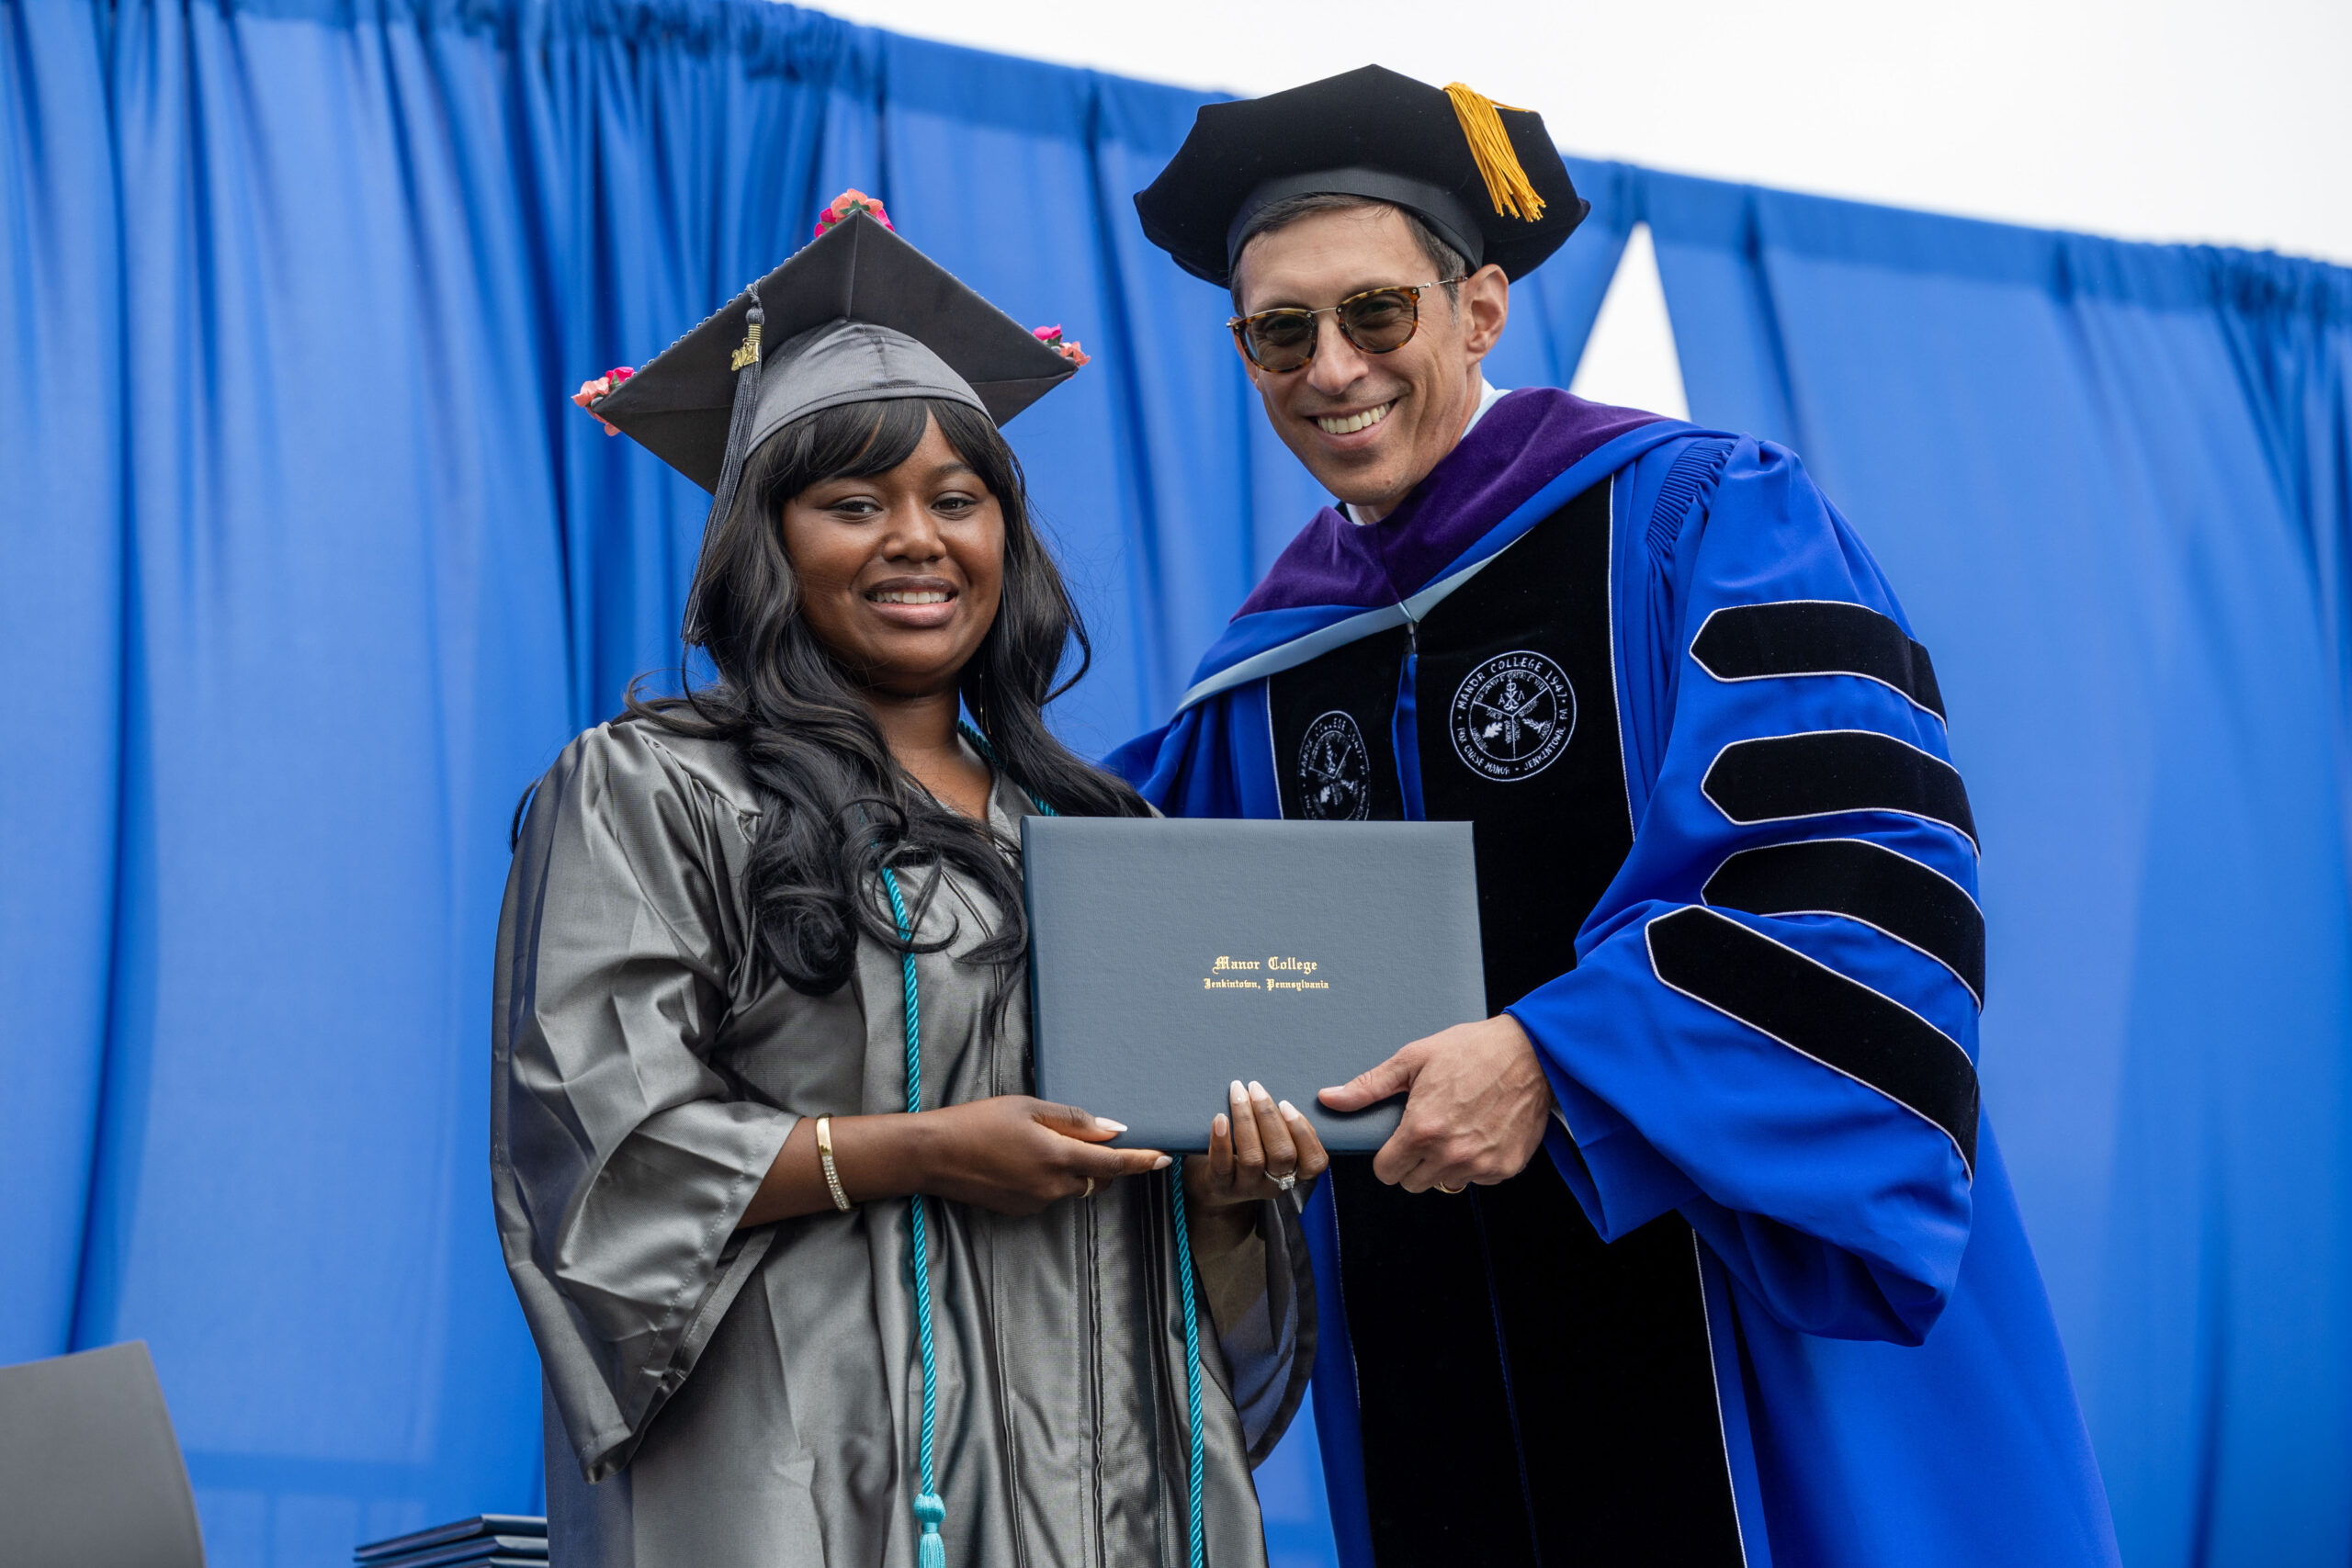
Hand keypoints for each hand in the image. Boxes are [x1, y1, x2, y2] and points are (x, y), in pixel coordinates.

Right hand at [914, 1096, 1168, 1216]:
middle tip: (1080, 1135)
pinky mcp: (1020, 1210)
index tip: (1165, 1159)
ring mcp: (1035, 1203)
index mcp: (1058, 1157)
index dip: (1141, 1162)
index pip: (1113, 1165)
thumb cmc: (979, 1122)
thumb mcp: (1028, 1108)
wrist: (934, 1154)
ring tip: (1034, 1142)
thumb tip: (1112, 1131)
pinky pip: (1048, 1194)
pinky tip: (1018, 1159)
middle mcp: (1052, 1187)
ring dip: (1070, 1169)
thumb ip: (1074, 1121)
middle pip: (1095, 1179)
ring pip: (1071, 1187)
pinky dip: (1047, 1178)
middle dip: (1098, 1162)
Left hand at [1186, 1079, 1331, 1212]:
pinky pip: (1222, 1165)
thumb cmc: (1251, 1153)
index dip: (1303, 1132)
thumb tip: (1285, 1087)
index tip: (1286, 1104)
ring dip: (1246, 1120)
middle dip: (1269, 1116)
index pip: (1315, 1161)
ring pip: (1253, 1157)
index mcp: (1297, 1174)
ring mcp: (1248, 1188)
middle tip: (1256, 1088)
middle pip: (1282, 1154)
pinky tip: (1220, 1118)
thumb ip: (1286, 1128)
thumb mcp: (1275, 1147)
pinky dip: (1221, 1140)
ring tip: (1238, 1093)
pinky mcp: (1221, 1186)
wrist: (1214, 1188)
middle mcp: (1275, 1185)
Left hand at [1318, 1015, 1553, 1191]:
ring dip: (1444, 1165)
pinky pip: (1477, 1179)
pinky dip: (1475, 1164)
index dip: (1387, 1157)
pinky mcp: (1506, 1167)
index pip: (1386, 1172)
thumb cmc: (1471, 1050)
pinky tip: (1480, 1132)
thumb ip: (1368, 1087)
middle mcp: (1451, 1154)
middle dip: (1413, 1162)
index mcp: (1423, 1130)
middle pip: (1413, 1183)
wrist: (1531, 1052)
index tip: (1396, 1142)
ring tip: (1455, 1130)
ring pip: (1445, 1184)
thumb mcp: (1413, 1059)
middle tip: (1427, 1132)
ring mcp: (1481, 1165)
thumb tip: (1328, 1099)